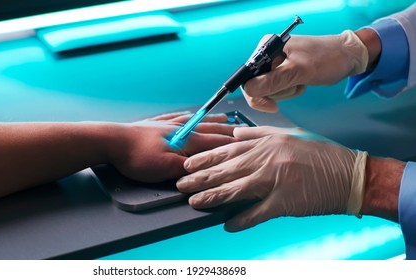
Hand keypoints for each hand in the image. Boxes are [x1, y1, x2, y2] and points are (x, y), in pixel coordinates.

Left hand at [109, 113, 236, 182]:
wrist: (111, 141)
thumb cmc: (136, 156)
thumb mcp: (164, 169)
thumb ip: (187, 170)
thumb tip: (204, 171)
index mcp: (187, 140)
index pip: (217, 140)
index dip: (234, 142)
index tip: (250, 141)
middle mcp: (181, 128)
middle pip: (210, 127)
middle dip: (227, 128)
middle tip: (242, 128)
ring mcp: (168, 124)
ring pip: (196, 120)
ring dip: (211, 119)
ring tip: (223, 117)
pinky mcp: (155, 124)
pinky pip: (178, 117)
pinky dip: (188, 115)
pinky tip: (188, 114)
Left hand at [176, 126, 366, 231]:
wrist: (351, 175)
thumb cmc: (320, 154)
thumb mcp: (289, 135)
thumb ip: (259, 134)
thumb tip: (235, 134)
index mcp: (267, 144)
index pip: (227, 151)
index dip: (204, 159)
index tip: (187, 165)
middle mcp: (267, 160)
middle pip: (225, 170)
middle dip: (200, 178)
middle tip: (180, 184)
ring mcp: (275, 181)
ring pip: (235, 190)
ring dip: (212, 197)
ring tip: (194, 202)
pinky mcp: (285, 203)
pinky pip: (258, 213)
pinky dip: (242, 220)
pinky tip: (227, 224)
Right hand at [242, 30, 368, 111]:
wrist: (347, 57)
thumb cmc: (328, 59)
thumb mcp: (299, 71)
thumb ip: (273, 81)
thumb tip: (250, 90)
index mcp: (266, 48)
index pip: (247, 77)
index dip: (256, 94)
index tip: (270, 105)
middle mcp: (268, 54)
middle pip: (256, 85)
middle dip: (275, 92)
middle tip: (293, 88)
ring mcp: (276, 63)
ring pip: (267, 89)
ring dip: (285, 92)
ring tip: (300, 83)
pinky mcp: (284, 71)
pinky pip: (277, 89)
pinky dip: (289, 91)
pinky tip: (302, 83)